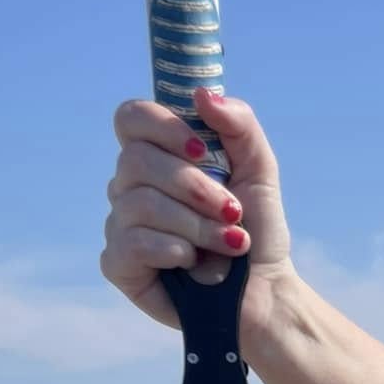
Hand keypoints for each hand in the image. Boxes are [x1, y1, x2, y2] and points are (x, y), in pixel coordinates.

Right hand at [101, 89, 293, 329]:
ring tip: (228, 243)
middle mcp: (131, 186)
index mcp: (158, 156)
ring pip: (139, 203)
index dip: (163, 128)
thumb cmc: (257, 228)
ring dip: (196, 225)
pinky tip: (194, 263)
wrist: (264, 289)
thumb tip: (201, 95)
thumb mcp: (259, 169)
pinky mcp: (118, 264)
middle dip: (195, 188)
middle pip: (136, 161)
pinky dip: (173, 250)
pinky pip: (131, 243)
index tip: (205, 153)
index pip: (131, 117)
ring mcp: (120, 224)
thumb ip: (238, 125)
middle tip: (232, 212)